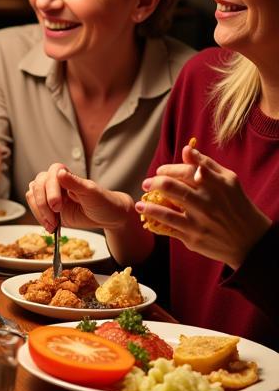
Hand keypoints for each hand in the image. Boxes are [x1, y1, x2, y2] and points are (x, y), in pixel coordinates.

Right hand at [26, 163, 131, 232]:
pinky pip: (35, 208)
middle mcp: (55, 183)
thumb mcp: (91, 193)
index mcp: (66, 175)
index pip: (50, 175)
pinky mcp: (48, 207)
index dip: (50, 190)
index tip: (57, 205)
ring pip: (32, 196)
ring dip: (39, 212)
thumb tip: (60, 173)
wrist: (107, 217)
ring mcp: (50, 195)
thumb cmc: (103, 202)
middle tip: (54, 219)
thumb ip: (75, 183)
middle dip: (43, 204)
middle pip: (37, 185)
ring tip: (52, 224)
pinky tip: (50, 227)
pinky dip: (39, 218)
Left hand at [136, 143, 271, 267]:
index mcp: (215, 185)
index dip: (169, 169)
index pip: (186, 170)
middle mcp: (206, 203)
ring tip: (139, 204)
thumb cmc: (237, 205)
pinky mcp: (193, 238)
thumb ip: (206, 164)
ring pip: (166, 212)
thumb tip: (186, 149)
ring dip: (148, 206)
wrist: (251, 240)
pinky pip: (168, 228)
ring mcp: (199, 222)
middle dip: (155, 183)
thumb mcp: (229, 180)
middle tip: (147, 183)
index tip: (160, 171)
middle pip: (173, 188)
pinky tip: (146, 216)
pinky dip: (155, 221)